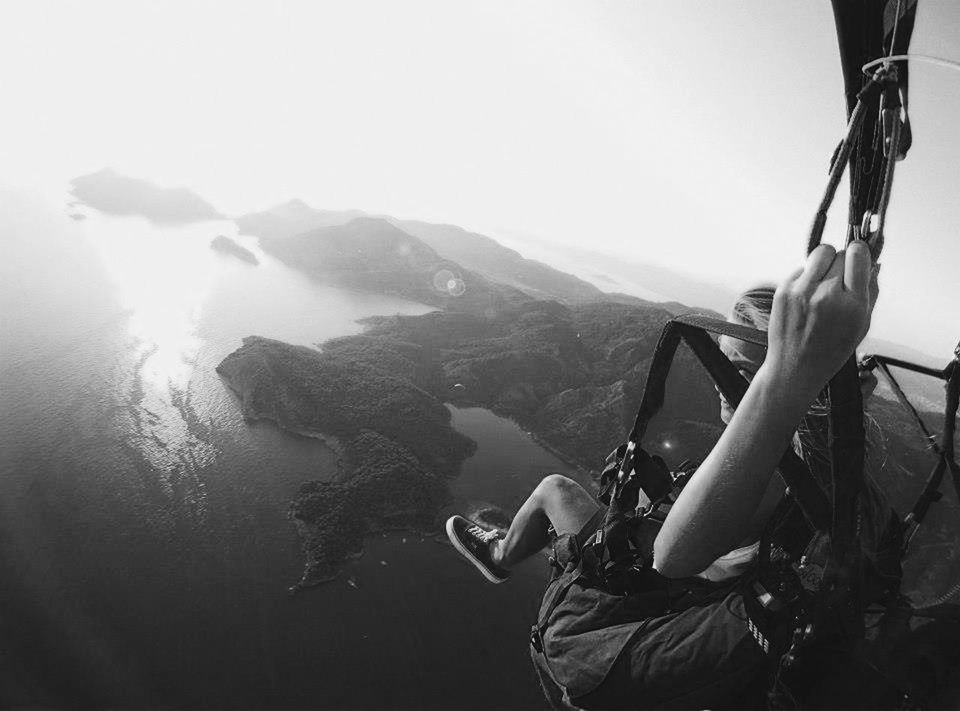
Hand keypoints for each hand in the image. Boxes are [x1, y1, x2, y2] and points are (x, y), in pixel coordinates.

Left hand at [764, 242, 876, 398]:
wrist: (795, 367)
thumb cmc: (830, 350)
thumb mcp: (862, 325)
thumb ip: (871, 291)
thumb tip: (875, 262)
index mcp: (852, 305)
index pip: (858, 255)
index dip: (860, 252)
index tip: (859, 255)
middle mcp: (826, 295)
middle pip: (840, 253)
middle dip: (844, 263)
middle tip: (841, 280)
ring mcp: (802, 291)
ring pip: (820, 253)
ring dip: (825, 262)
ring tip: (825, 282)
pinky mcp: (783, 290)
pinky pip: (802, 267)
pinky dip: (807, 276)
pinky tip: (808, 295)